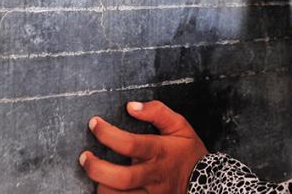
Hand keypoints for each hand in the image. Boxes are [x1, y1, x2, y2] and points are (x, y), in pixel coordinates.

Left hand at [79, 100, 206, 193]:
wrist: (207, 183)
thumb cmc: (188, 152)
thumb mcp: (180, 125)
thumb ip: (157, 112)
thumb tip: (131, 106)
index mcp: (160, 152)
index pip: (130, 144)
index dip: (108, 134)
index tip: (94, 123)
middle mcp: (154, 175)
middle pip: (122, 179)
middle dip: (97, 169)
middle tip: (84, 157)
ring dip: (102, 187)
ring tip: (96, 174)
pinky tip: (106, 187)